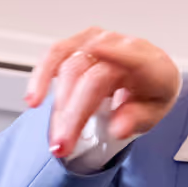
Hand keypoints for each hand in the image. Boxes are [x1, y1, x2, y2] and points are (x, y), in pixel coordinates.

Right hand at [24, 27, 180, 158]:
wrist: (145, 76)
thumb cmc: (149, 94)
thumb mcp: (153, 113)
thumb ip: (137, 119)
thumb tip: (118, 127)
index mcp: (151, 64)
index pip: (134, 59)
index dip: (116, 56)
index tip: (94, 67)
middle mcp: (123, 46)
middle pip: (91, 77)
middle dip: (74, 114)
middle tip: (64, 146)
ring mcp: (98, 40)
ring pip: (69, 68)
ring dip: (57, 106)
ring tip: (54, 137)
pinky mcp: (78, 42)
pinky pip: (54, 55)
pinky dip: (41, 77)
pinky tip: (34, 98)